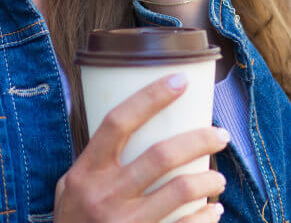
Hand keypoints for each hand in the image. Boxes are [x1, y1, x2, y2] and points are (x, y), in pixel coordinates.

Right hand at [55, 74, 228, 221]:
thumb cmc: (74, 221)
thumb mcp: (70, 188)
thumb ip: (94, 161)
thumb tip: (130, 123)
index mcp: (87, 172)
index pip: (118, 123)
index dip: (151, 98)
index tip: (179, 81)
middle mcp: (106, 196)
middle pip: (161, 155)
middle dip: (199, 140)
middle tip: (220, 135)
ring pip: (181, 191)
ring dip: (209, 180)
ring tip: (217, 179)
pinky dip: (206, 217)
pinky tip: (212, 210)